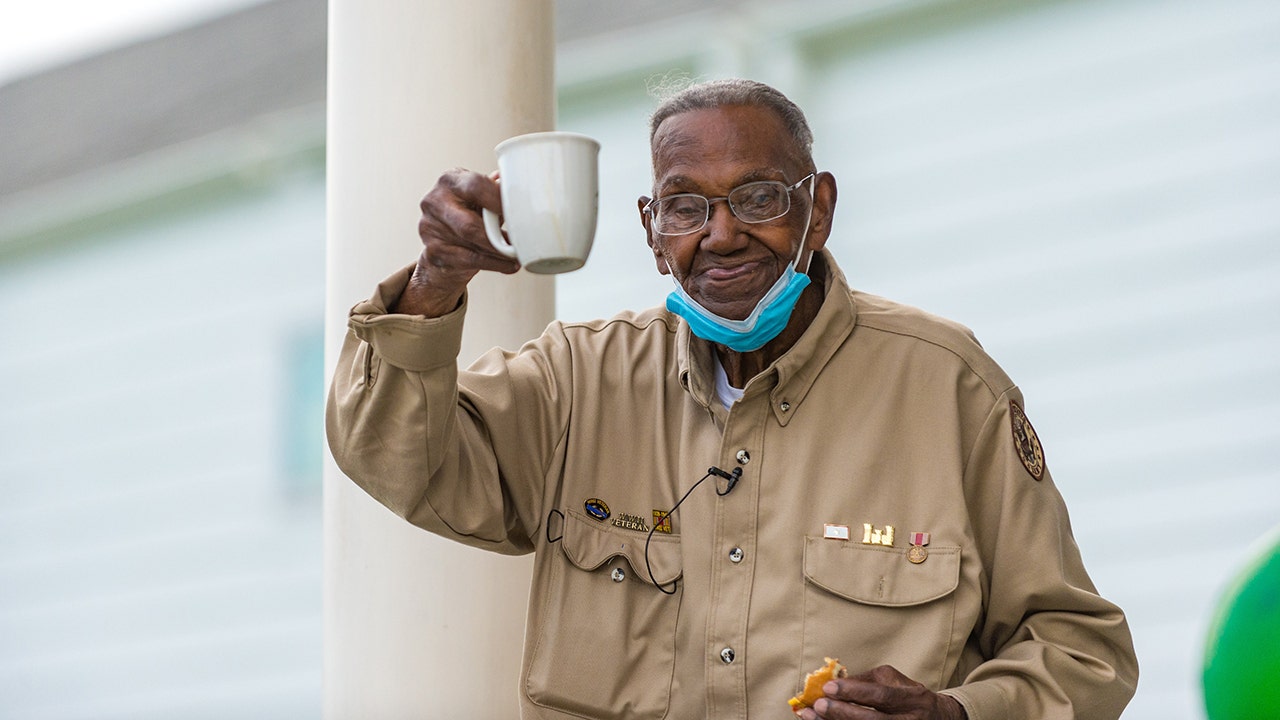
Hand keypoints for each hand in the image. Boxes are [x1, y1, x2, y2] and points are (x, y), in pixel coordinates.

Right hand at [394, 169, 520, 316]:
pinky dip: (493, 264)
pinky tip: (508, 265)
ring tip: (517, 255)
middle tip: (520, 242)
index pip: (475, 186)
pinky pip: (468, 259)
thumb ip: (495, 195)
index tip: (519, 212)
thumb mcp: (480, 200)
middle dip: (497, 236)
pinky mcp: (433, 251)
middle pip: (470, 223)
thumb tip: (522, 192)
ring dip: (499, 252)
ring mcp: (430, 227)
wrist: (443, 245)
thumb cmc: (467, 215)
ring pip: (471, 244)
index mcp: (450, 181)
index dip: (499, 200)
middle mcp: (435, 201)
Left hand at [796, 665, 966, 719]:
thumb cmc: (910, 696)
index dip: (855, 692)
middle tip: (818, 705)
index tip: (828, 686)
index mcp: (913, 699)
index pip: (882, 696)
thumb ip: (867, 680)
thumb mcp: (895, 681)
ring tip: (811, 717)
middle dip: (842, 713)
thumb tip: (836, 680)